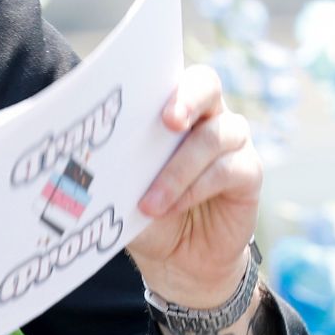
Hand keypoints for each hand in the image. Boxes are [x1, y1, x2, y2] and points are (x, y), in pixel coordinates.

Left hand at [130, 64, 262, 307]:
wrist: (177, 259)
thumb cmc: (145, 212)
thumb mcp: (123, 187)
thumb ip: (115, 162)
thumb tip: (85, 149)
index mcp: (172, 109)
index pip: (174, 76)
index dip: (164, 80)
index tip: (143, 93)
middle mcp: (207, 116)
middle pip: (207, 86)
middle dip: (187, 100)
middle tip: (168, 122)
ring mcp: (232, 143)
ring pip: (214, 136)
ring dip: (178, 170)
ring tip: (149, 202)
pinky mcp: (249, 173)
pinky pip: (228, 170)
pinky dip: (196, 188)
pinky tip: (172, 207)